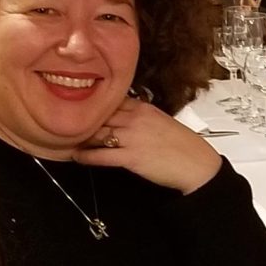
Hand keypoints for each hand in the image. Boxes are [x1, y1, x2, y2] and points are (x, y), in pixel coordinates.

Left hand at [73, 98, 221, 192]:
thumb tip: (127, 117)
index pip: (112, 100)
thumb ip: (143, 117)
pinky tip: (77, 156)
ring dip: (81, 137)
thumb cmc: (185, 146)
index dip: (96, 105)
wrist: (198, 165)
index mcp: (144, 108)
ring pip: (97, 133)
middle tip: (67, 123)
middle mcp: (136, 119)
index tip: (82, 107)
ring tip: (67, 140)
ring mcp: (132, 138)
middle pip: (101, 115)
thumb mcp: (163, 121)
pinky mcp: (131, 158)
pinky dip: (86, 156)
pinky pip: (101, 155)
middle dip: (84, 120)